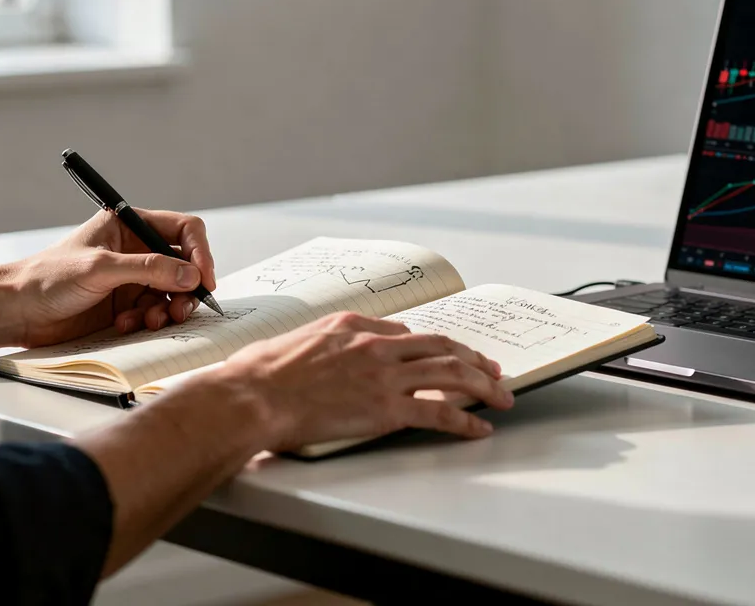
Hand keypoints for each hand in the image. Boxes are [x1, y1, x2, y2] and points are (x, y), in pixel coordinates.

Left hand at [6, 208, 216, 347]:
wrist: (17, 312)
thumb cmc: (46, 278)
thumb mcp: (100, 268)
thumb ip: (148, 269)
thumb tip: (191, 275)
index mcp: (130, 226)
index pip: (183, 230)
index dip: (199, 252)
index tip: (203, 278)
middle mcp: (137, 250)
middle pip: (185, 264)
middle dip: (186, 288)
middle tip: (181, 309)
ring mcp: (133, 279)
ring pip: (174, 292)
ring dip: (168, 309)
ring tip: (150, 321)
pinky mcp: (128, 305)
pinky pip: (156, 312)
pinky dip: (149, 322)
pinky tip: (126, 325)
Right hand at [220, 311, 513, 449]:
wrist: (252, 396)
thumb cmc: (263, 374)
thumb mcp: (301, 338)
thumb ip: (333, 337)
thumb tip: (354, 341)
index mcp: (354, 326)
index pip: (408, 333)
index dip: (435, 346)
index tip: (449, 355)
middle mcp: (376, 346)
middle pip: (441, 347)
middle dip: (473, 358)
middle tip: (493, 370)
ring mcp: (384, 377)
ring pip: (450, 373)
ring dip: (483, 385)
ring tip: (502, 396)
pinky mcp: (386, 409)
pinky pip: (439, 412)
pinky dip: (465, 420)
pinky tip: (480, 427)